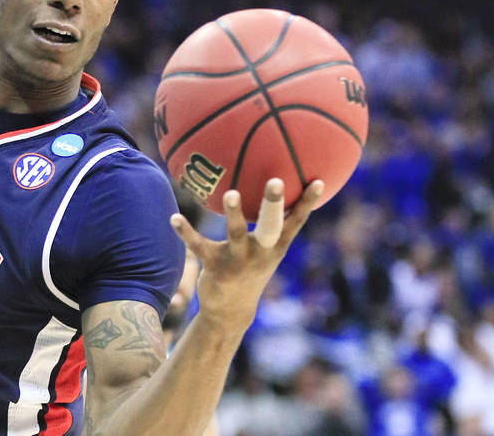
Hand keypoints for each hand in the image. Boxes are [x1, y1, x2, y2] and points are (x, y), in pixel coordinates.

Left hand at [169, 178, 323, 328]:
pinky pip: (199, 245)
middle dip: (274, 204)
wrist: (231, 312)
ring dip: (234, 213)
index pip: (296, 222)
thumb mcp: (266, 251)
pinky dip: (186, 232)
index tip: (319, 181)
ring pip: (236, 233)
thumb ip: (272, 226)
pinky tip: (175, 217)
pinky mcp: (215, 266)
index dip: (308, 203)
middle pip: (271, 226)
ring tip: (231, 193)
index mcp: (275, 247)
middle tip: (276, 181)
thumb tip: (277, 191)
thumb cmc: (250, 270)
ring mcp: (238, 260)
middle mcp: (260, 253)